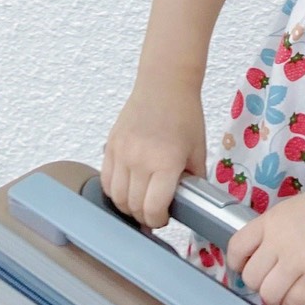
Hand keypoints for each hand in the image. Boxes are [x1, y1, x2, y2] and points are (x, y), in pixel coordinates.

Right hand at [101, 81, 206, 229]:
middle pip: (132, 206)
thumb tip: (190, 204)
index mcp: (165, 162)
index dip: (159, 220)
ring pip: (115, 196)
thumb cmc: (185, 114)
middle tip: (154, 211)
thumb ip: (193, 180)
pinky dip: (114, 190)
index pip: (152, 208)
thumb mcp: (198, 150)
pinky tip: (127, 187)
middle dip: (144, 216)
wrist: (165, 84)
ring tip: (140, 200)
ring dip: (127, 205)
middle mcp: (139, 159)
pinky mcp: (110, 145)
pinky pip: (105, 179)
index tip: (164, 217)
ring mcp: (121, 152)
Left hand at [224, 174, 304, 304]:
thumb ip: (275, 230)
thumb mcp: (291, 209)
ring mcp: (296, 262)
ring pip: (268, 295)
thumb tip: (267, 251)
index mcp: (270, 221)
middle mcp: (278, 242)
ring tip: (285, 292)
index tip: (244, 267)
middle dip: (258, 283)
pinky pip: (292, 304)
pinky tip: (298, 299)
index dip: (237, 262)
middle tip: (271, 281)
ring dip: (274, 298)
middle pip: (250, 277)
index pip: (237, 247)